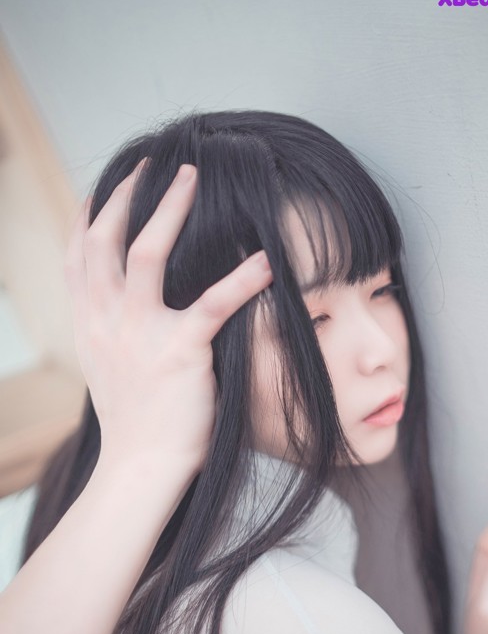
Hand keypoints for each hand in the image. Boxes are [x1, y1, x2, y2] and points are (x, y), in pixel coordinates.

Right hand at [64, 160, 272, 477]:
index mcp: (88, 326)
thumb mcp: (108, 373)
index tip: (96, 192)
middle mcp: (105, 320)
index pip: (75, 259)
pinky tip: (266, 259)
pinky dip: (243, 277)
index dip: (84, 220)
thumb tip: (133, 315)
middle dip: (125, 195)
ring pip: (146, 250)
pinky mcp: (180, 349)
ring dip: (169, 207)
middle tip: (149, 165)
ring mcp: (139, 332)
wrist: (139, 468)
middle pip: (104, 239)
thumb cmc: (134, 427)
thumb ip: (113, 336)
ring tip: (189, 175)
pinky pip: (215, 301)